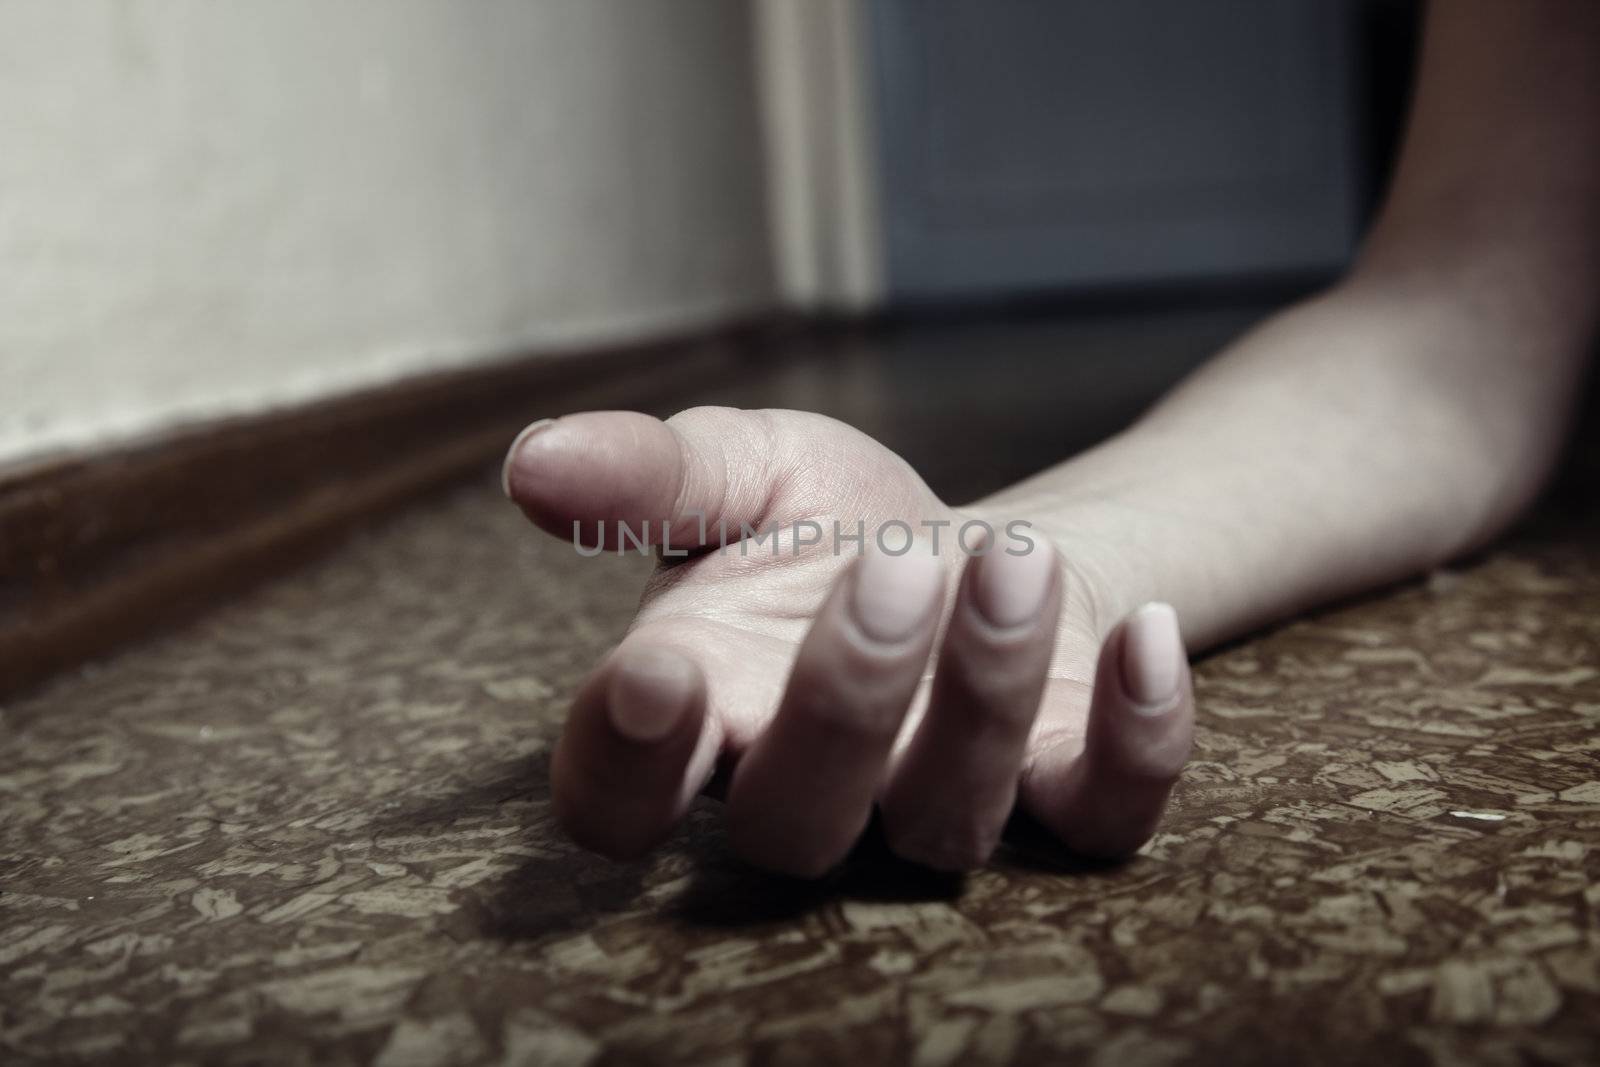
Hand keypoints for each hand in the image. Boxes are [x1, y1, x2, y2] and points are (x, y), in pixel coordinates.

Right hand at [503, 407, 1193, 875]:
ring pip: (944, 825)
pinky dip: (1138, 742)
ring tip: (1010, 563)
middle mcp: (808, 789)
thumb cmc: (829, 522)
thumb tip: (532, 463)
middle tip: (894, 566)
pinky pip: (1100, 821)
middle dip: (842, 700)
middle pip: (792, 827)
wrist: (968, 548)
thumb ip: (647, 473)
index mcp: (703, 713)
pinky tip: (1143, 634)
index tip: (657, 671)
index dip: (623, 764)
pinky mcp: (1057, 791)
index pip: (617, 800)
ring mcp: (934, 804)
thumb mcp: (741, 469)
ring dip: (981, 693)